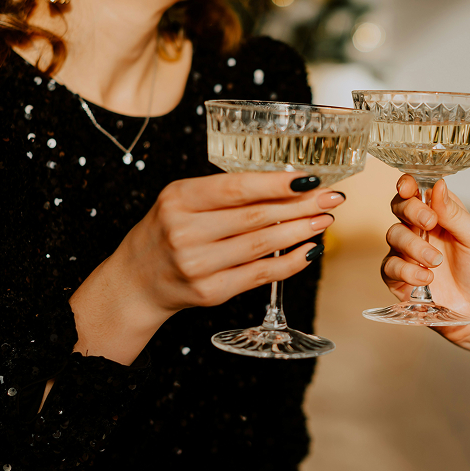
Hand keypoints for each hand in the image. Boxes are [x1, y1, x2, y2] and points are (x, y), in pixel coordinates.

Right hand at [70, 172, 341, 363]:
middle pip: (255, 217)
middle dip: (301, 206)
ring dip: (301, 232)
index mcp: (179, 199)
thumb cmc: (169, 230)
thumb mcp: (183, 200)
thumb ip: (225, 192)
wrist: (138, 279)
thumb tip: (287, 183)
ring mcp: (197, 265)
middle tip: (331, 198)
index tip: (310, 179)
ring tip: (325, 221)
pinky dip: (290, 263)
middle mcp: (185, 231)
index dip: (276, 184)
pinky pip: (259, 275)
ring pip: (262, 246)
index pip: (236, 188)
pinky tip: (310, 250)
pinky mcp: (210, 292)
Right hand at [384, 174, 469, 344]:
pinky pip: (390, 267)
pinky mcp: (400, 278)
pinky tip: (427, 278)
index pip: (417, 191)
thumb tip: (437, 186)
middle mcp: (420, 230)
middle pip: (399, 207)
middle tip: (429, 222)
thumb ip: (455, 213)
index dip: (408, 184)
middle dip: (410, 211)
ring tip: (436, 262)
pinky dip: (407, 271)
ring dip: (414, 246)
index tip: (409, 186)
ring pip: (393, 235)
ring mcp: (408, 253)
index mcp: (439, 214)